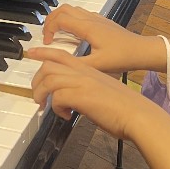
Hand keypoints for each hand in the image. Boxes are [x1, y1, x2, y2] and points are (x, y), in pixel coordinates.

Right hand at [28, 4, 157, 73]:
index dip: (48, 30)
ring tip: (56, 34)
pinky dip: (70, 19)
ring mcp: (97, 18)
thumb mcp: (96, 65)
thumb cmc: (121, 57)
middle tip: (47, 35)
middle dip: (50, 20)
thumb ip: (74, 63)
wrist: (141, 50)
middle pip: (63, 9)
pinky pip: (81, 14)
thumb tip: (54, 62)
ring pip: (72, 9)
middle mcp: (90, 19)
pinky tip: (73, 35)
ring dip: (60, 18)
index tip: (47, 43)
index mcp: (87, 27)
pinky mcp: (102, 21)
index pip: (59, 19)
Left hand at [30, 49, 157, 139]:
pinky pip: (57, 97)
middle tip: (37, 97)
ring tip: (45, 107)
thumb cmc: (124, 108)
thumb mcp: (101, 92)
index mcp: (89, 69)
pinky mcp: (82, 96)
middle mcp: (84, 72)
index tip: (30, 53)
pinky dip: (57, 109)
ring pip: (49, 79)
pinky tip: (66, 116)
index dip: (43, 52)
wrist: (139, 114)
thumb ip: (86, 91)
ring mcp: (83, 83)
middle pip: (49, 65)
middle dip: (36, 81)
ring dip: (41, 94)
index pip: (60, 54)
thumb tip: (73, 101)